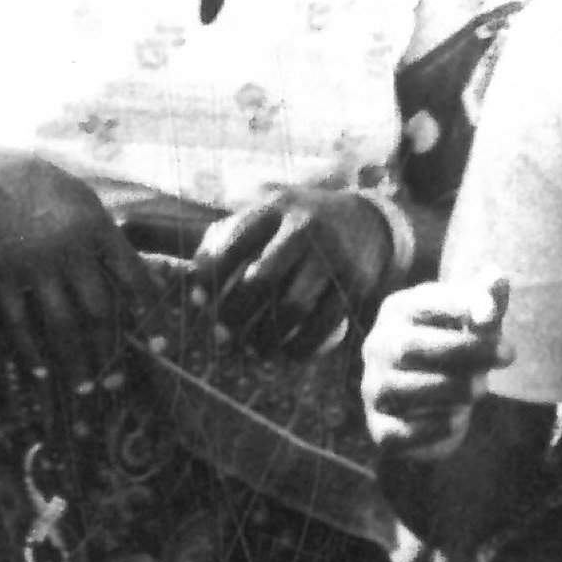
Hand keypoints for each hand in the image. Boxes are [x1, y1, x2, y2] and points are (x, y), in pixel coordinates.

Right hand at [0, 149, 153, 381]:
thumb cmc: (47, 187)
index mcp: (97, 229)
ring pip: (61, 323)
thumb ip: (114, 241)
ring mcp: (35, 265)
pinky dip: (30, 348)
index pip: (133, 278)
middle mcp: (70, 251)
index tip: (160, 345)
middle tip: (117, 381)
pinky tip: (41, 369)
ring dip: (74, 360)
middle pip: (98, 310)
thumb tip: (148, 277)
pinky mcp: (5, 275)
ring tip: (84, 388)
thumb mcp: (87, 202)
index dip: (149, 314)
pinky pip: (20, 320)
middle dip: (110, 349)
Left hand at [194, 190, 387, 360]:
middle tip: (223, 333)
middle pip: (261, 281)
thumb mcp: (264, 217)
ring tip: (254, 348)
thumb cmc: (295, 226)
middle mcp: (306, 228)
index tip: (199, 301)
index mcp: (275, 208)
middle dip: (235, 314)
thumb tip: (194, 296)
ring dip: (267, 337)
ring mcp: (334, 255)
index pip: (231, 245)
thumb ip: (225, 242)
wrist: (368, 221)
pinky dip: (302, 346)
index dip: (208, 279)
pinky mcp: (356, 282)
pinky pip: (324, 323)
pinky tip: (289, 353)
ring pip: (293, 307)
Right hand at [363, 276, 509, 457]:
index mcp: (397, 311)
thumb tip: (498, 278)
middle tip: (506, 355)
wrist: (435, 400)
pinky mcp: (381, 429)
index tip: (494, 319)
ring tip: (482, 388)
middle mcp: (377, 347)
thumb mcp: (475, 322)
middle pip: (409, 348)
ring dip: (453, 389)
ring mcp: (374, 389)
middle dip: (464, 352)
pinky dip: (435, 427)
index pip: (422, 303)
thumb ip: (487, 301)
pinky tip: (457, 418)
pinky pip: (401, 432)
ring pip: (402, 390)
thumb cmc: (458, 348)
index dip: (459, 307)